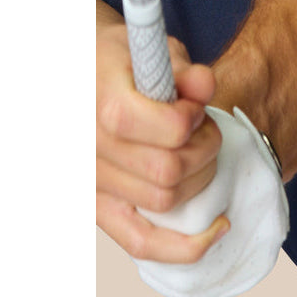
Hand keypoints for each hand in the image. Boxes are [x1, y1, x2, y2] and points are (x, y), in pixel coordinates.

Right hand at [96, 14, 228, 261]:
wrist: (78, 79)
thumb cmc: (117, 65)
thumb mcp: (149, 50)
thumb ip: (182, 69)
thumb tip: (202, 84)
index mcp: (104, 108)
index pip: (174, 129)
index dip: (196, 118)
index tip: (193, 106)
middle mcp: (92, 152)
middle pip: (172, 169)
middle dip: (202, 149)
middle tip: (199, 129)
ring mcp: (93, 185)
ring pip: (166, 201)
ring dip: (198, 179)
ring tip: (192, 152)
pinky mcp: (98, 210)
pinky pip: (142, 243)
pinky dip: (185, 246)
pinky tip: (218, 228)